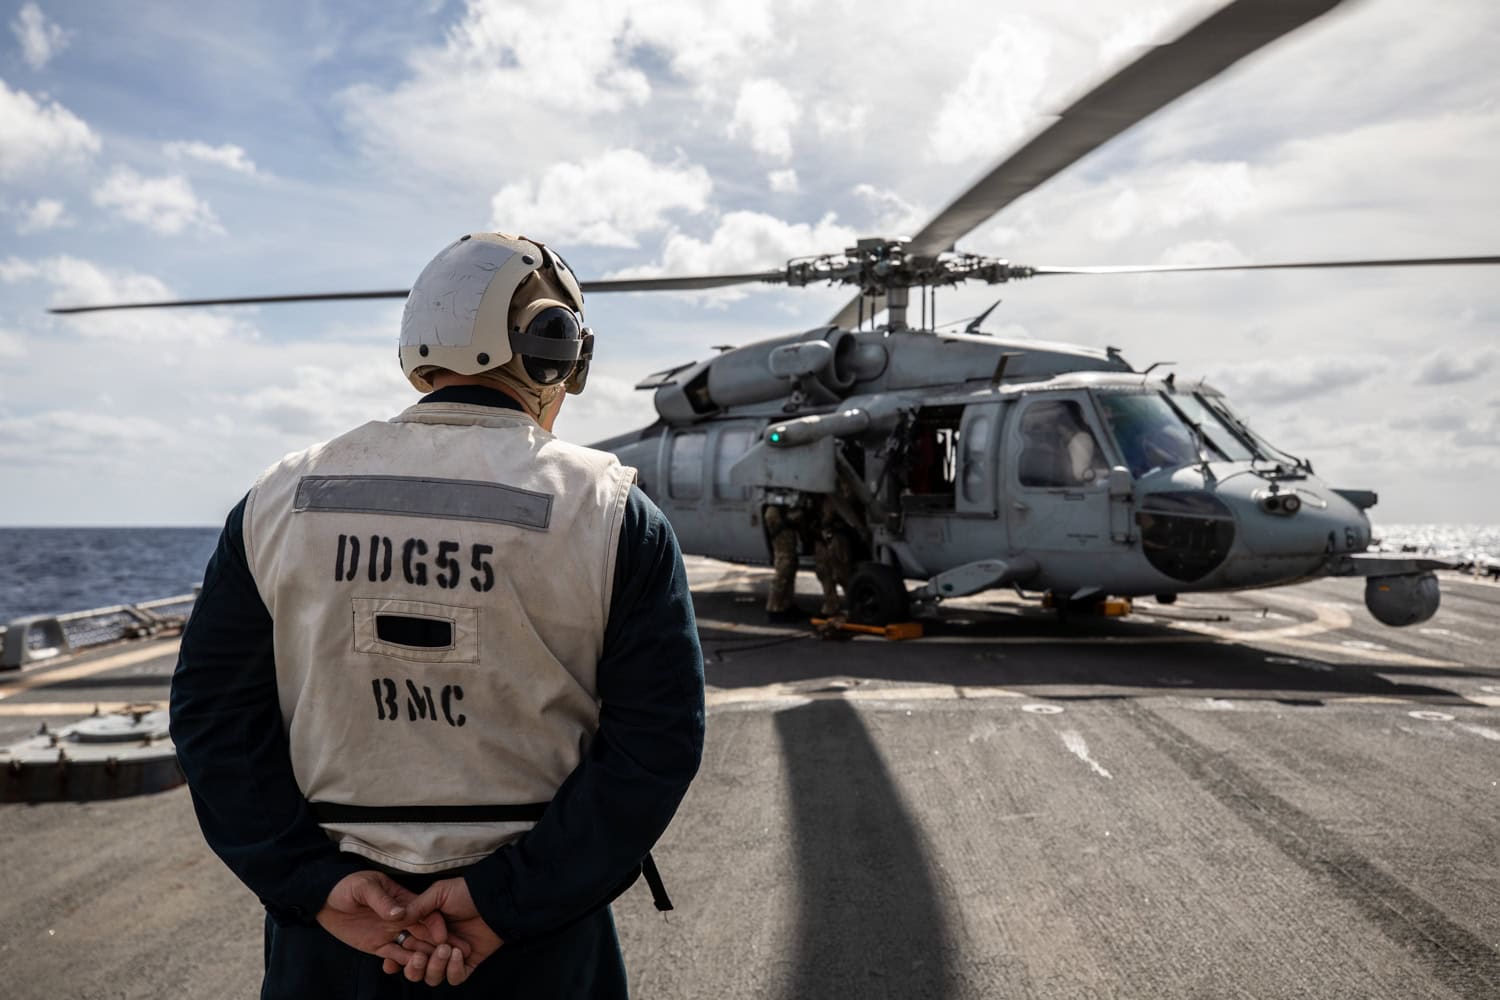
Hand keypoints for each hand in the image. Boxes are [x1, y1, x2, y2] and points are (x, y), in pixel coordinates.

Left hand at [315, 871, 447, 972]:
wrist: (325, 900)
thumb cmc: (347, 885)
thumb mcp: (365, 887)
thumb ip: (382, 900)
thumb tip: (399, 913)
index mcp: (403, 899)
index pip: (424, 912)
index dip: (435, 924)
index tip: (443, 937)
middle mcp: (401, 918)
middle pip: (423, 932)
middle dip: (437, 944)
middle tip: (450, 956)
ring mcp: (390, 932)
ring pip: (411, 946)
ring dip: (422, 955)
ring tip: (431, 965)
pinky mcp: (377, 946)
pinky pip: (393, 956)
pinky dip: (403, 962)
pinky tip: (412, 968)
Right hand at [380, 876, 502, 986]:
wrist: (494, 898)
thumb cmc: (466, 892)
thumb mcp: (438, 893)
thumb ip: (417, 908)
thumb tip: (396, 919)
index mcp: (424, 931)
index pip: (404, 950)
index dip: (395, 959)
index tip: (390, 961)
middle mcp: (434, 946)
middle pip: (415, 969)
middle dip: (413, 967)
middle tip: (419, 956)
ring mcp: (450, 957)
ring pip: (432, 977)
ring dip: (434, 967)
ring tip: (444, 948)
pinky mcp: (467, 964)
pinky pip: (455, 978)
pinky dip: (453, 969)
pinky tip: (457, 953)